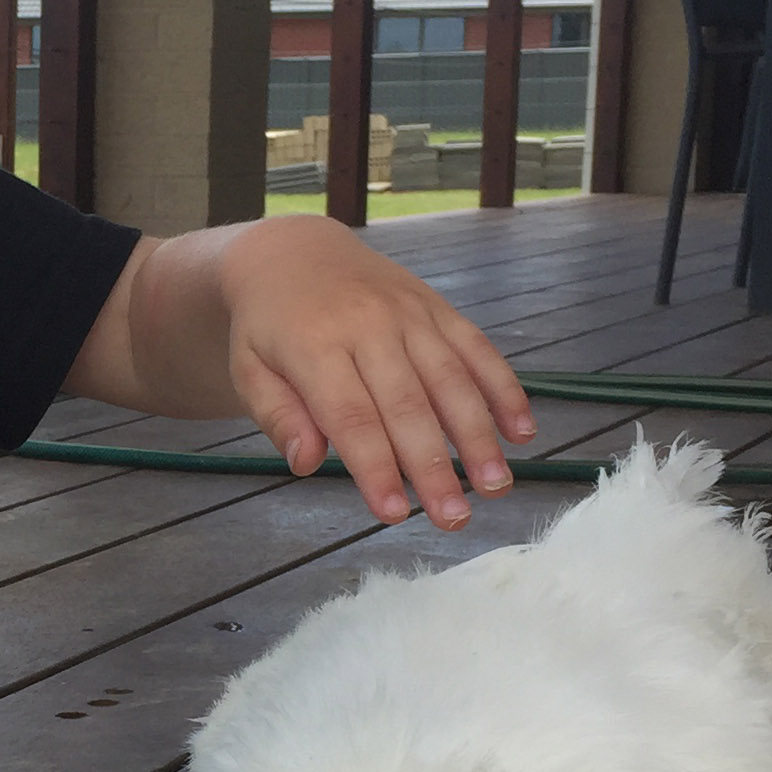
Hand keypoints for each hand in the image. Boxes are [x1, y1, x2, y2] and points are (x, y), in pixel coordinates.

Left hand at [215, 216, 533, 529]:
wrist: (293, 252)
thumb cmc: (268, 326)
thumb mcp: (249, 368)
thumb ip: (277, 415)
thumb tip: (305, 463)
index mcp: (315, 345)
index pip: (351, 417)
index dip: (376, 469)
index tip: (395, 515)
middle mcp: (369, 325)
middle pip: (408, 405)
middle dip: (434, 466)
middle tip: (454, 518)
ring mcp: (409, 313)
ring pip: (452, 379)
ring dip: (479, 436)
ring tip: (494, 487)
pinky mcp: (438, 307)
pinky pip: (478, 348)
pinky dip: (504, 389)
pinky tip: (522, 431)